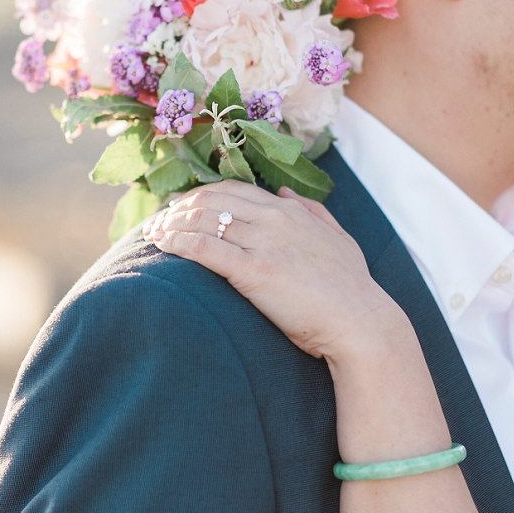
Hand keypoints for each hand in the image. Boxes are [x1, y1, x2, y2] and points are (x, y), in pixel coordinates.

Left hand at [145, 181, 413, 366]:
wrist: (361, 323)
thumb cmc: (350, 288)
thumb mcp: (338, 239)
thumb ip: (313, 212)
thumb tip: (286, 194)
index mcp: (290, 211)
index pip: (232, 189)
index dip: (199, 196)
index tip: (179, 207)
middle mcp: (274, 219)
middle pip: (210, 200)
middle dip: (177, 208)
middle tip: (157, 220)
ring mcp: (263, 243)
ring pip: (202, 219)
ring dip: (170, 224)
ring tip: (151, 234)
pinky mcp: (252, 270)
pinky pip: (203, 247)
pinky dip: (176, 241)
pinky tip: (161, 244)